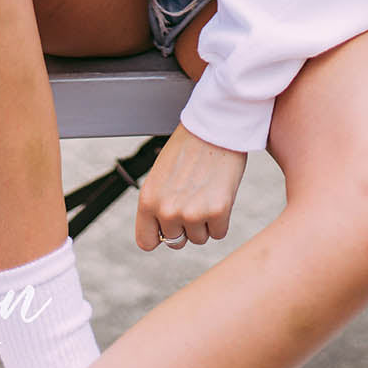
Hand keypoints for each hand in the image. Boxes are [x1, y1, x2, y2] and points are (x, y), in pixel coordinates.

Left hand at [135, 123, 247, 250]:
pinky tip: (219, 194)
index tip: (170, 225)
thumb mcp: (160, 175)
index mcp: (147, 200)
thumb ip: (157, 203)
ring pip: (199, 238)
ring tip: (206, 191)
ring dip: (205, 221)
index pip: (146, 242)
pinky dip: (222, 219)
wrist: (214, 125)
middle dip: (186, 226)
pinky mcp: (217, 212)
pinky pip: (219, 232)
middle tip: (193, 198)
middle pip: (176, 241)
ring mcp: (192, 213)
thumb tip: (163, 231)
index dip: (160, 235)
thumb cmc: (188, 146)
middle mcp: (166, 210)